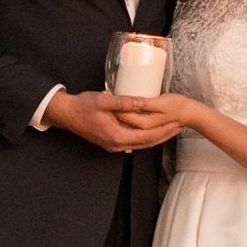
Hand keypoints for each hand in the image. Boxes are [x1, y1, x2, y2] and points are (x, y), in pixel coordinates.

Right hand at [47, 89, 181, 152]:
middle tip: (180, 126)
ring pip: (141, 144)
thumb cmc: (83, 106)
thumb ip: (124, 102)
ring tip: (171, 129)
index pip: (147, 136)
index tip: (177, 122)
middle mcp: (117, 145)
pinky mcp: (111, 142)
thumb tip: (144, 102)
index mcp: (117, 136)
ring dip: (157, 137)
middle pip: (147, 143)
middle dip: (164, 135)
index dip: (163, 130)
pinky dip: (146, 137)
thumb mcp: (104, 101)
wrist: (67, 114)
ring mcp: (114, 145)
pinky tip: (153, 131)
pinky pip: (134, 142)